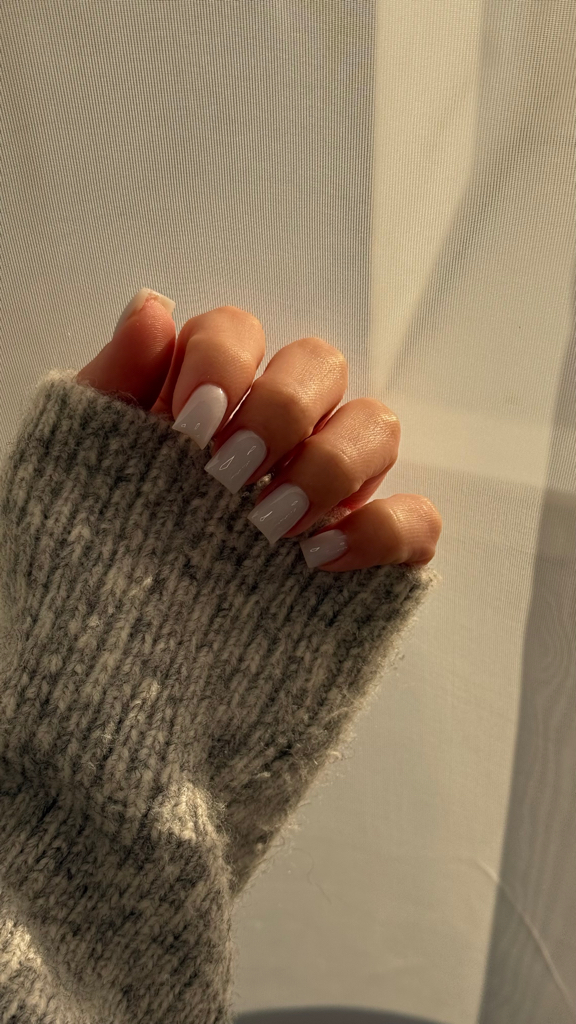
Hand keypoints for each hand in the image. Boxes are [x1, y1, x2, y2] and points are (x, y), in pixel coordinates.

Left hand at [76, 289, 441, 570]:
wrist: (122, 659)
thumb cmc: (105, 552)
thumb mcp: (88, 465)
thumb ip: (116, 383)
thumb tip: (152, 307)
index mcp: (214, 397)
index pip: (240, 332)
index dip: (222, 363)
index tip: (188, 425)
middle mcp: (281, 431)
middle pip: (321, 364)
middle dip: (280, 411)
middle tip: (228, 476)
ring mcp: (330, 489)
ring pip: (377, 428)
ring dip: (329, 467)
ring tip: (269, 526)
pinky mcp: (369, 550)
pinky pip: (416, 519)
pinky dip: (381, 531)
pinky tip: (318, 560)